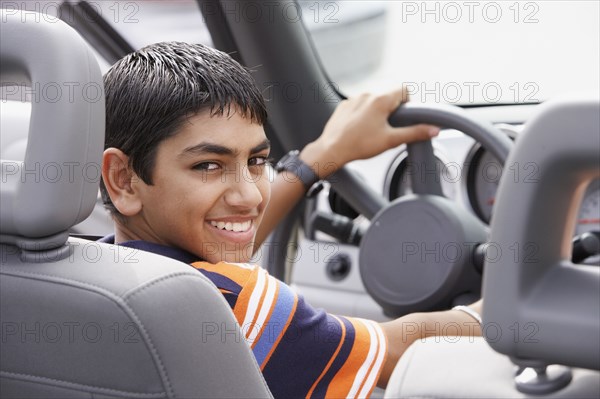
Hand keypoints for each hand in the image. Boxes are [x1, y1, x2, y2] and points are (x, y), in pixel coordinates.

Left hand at [300, 87, 438, 177]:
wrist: (331, 149)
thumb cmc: (359, 145)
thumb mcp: (391, 140)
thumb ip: (414, 133)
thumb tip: (434, 130)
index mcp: (380, 99)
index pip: (404, 89)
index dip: (408, 102)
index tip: (404, 117)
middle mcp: (367, 94)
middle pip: (388, 95)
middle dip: (392, 109)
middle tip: (388, 127)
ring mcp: (353, 98)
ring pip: (373, 100)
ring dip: (377, 111)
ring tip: (372, 130)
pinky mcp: (344, 105)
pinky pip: (360, 104)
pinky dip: (363, 113)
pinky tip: (359, 129)